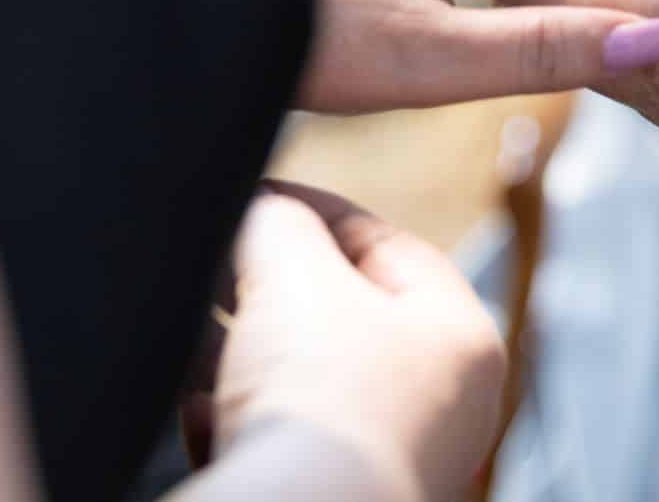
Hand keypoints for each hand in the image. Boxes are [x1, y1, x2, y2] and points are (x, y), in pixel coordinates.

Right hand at [198, 185, 504, 501]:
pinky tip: (204, 412)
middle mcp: (441, 407)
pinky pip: (277, 446)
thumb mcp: (293, 270)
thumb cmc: (320, 406)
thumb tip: (260, 209)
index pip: (387, 242)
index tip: (256, 195)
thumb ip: (277, 219)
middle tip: (220, 264)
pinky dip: (235, 421)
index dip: (313, 208)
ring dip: (242, 356)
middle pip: (341, 313)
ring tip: (195, 336)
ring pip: (303, 384)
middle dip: (269, 287)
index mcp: (462, 337)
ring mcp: (389, 463)